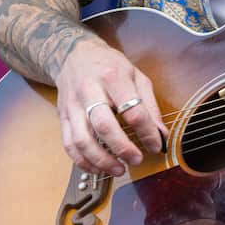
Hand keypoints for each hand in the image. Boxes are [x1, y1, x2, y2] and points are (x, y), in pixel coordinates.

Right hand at [54, 37, 167, 175]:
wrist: (74, 55)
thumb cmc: (109, 66)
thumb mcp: (137, 76)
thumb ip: (149, 105)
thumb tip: (160, 134)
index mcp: (113, 77)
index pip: (132, 110)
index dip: (147, 132)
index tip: (156, 145)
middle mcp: (90, 90)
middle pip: (103, 125)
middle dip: (121, 148)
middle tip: (136, 160)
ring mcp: (73, 105)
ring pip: (82, 139)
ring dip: (101, 160)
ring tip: (118, 169)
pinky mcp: (63, 116)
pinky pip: (69, 144)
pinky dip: (82, 161)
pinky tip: (97, 168)